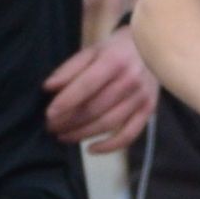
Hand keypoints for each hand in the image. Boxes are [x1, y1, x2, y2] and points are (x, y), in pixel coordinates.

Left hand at [45, 29, 156, 148]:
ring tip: (63, 136)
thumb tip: (48, 88)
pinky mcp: (148, 110)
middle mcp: (130, 80)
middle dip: (69, 121)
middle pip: (95, 108)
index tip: (48, 114)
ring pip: (108, 124)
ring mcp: (141, 97)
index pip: (87, 85)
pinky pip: (129, 135)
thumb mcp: (92, 51)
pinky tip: (91, 149)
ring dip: (82, 134)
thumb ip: (70, 68)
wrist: (151, 49)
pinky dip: (109, 146)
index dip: (66, 101)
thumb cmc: (116, 50)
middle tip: (50, 127)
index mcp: (114, 61)